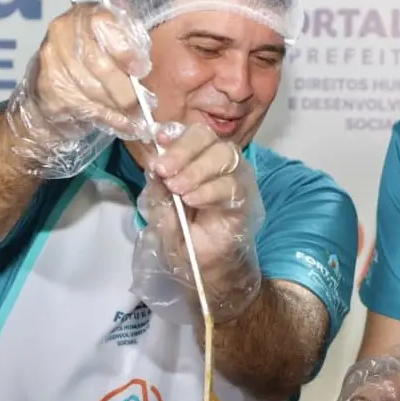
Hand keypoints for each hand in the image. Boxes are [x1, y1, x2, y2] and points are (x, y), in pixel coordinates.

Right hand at [6, 2, 153, 178]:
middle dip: (124, 87)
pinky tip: (124, 124)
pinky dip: (109, 118)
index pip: (102, 24)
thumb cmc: (92, 61)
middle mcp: (62, 32)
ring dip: (119, 107)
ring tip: (138, 116)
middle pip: (96, 62)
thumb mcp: (113, 41)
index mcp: (84, 14)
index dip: (124, 49)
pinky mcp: (49, 89)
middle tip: (144, 103)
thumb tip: (144, 59)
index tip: (141, 69)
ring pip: (91, 88)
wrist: (53, 87)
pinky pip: (84, 106)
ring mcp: (51, 61)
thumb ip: (129, 41)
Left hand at [130, 121, 264, 323]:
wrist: (200, 265)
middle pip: (209, 139)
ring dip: (196, 170)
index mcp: (195, 158)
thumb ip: (157, 183)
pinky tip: (192, 200)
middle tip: (164, 170)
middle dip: (183, 151)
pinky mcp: (244, 199)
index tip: (160, 141)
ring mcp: (234, 178)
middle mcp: (217, 162)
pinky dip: (209, 190)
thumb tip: (155, 160)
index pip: (192, 134)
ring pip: (224, 156)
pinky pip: (232, 186)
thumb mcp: (159, 207)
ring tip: (177, 189)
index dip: (177, 134)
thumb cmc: (181, 233)